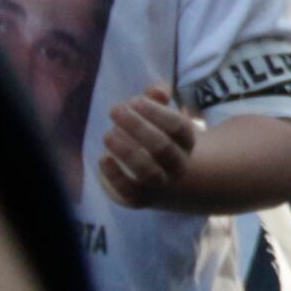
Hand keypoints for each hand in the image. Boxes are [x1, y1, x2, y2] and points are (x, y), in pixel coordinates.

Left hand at [98, 84, 200, 206]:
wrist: (165, 182)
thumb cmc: (158, 139)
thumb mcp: (161, 116)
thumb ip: (157, 99)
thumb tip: (158, 91)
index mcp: (187, 142)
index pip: (177, 127)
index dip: (155, 112)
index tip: (134, 101)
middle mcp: (177, 165)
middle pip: (162, 148)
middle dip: (137, 127)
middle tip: (114, 110)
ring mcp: (160, 184)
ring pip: (147, 172)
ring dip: (126, 151)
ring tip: (108, 135)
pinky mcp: (139, 199)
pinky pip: (129, 193)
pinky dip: (115, 177)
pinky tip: (103, 159)